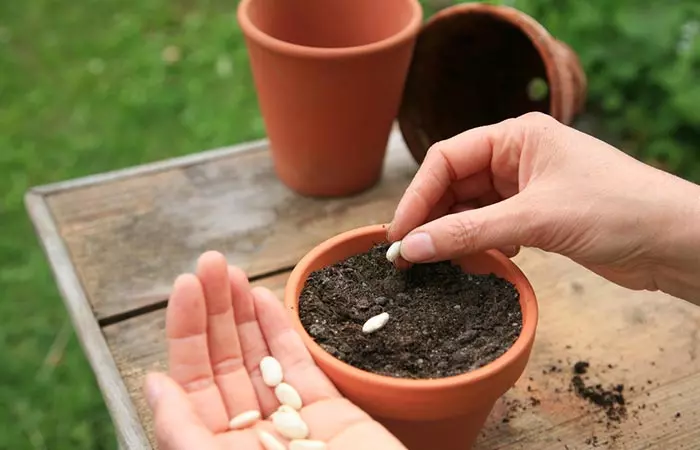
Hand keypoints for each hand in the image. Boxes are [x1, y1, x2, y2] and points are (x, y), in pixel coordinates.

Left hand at [143, 251, 406, 449]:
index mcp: (213, 448)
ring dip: (245, 312)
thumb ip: (181, 433)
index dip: (187, 330)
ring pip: (259, 356)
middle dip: (216, 310)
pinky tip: (267, 300)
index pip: (191, 380)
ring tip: (233, 272)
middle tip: (211, 261)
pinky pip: (300, 366)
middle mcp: (246, 434)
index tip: (186, 285)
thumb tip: (154, 382)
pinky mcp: (328, 414)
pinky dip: (283, 331)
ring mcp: (289, 422)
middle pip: (224, 360)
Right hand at [388, 112, 699, 302]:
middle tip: (410, 256)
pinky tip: (490, 261)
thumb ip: (469, 233)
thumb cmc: (617, 210)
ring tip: (448, 263)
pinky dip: (483, 246)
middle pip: (454, 185)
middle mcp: (517, 157)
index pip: (447, 159)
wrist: (673, 242)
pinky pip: (492, 228)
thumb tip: (412, 247)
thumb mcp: (534, 219)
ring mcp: (527, 187)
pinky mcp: (537, 216)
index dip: (417, 196)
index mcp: (516, 136)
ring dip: (457, 237)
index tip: (398, 234)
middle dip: (433, 220)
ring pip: (471, 210)